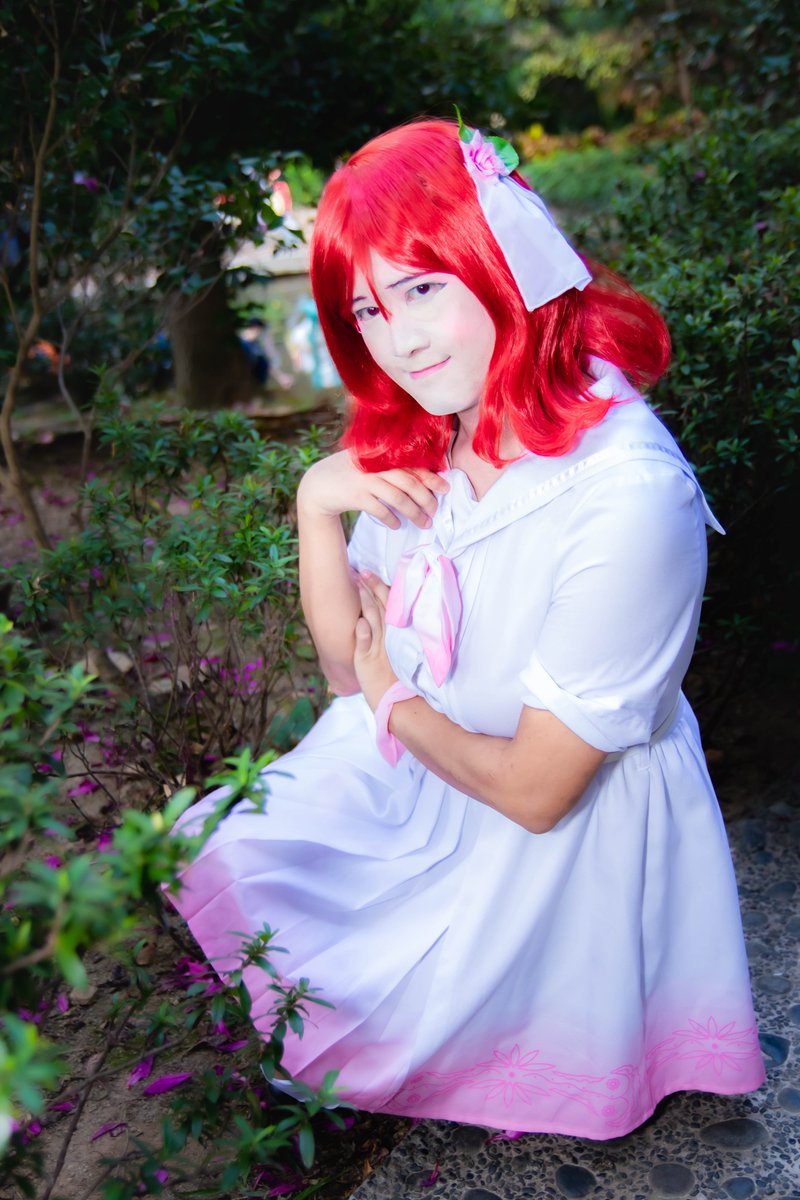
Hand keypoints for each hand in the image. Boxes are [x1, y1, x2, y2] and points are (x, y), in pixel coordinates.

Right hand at [297, 449, 448, 529]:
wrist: (318, 484)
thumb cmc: (350, 474)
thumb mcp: (369, 463)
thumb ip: (391, 465)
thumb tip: (424, 476)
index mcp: (383, 456)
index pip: (413, 466)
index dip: (432, 478)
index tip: (446, 489)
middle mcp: (377, 466)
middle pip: (410, 483)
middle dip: (427, 500)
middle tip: (435, 512)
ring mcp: (366, 480)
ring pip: (399, 498)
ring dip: (414, 513)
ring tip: (423, 523)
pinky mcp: (356, 496)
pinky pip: (381, 510)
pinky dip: (392, 520)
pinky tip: (397, 525)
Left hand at [354, 571, 396, 708]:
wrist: (399, 703)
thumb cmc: (398, 681)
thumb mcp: (397, 655)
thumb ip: (390, 638)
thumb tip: (377, 622)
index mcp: (397, 635)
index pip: (390, 606)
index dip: (381, 589)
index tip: (371, 575)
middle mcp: (389, 637)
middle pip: (382, 606)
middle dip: (372, 587)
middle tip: (362, 571)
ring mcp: (378, 647)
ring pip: (373, 618)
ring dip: (365, 601)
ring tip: (356, 584)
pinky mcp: (367, 659)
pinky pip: (365, 642)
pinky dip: (362, 630)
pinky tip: (359, 619)